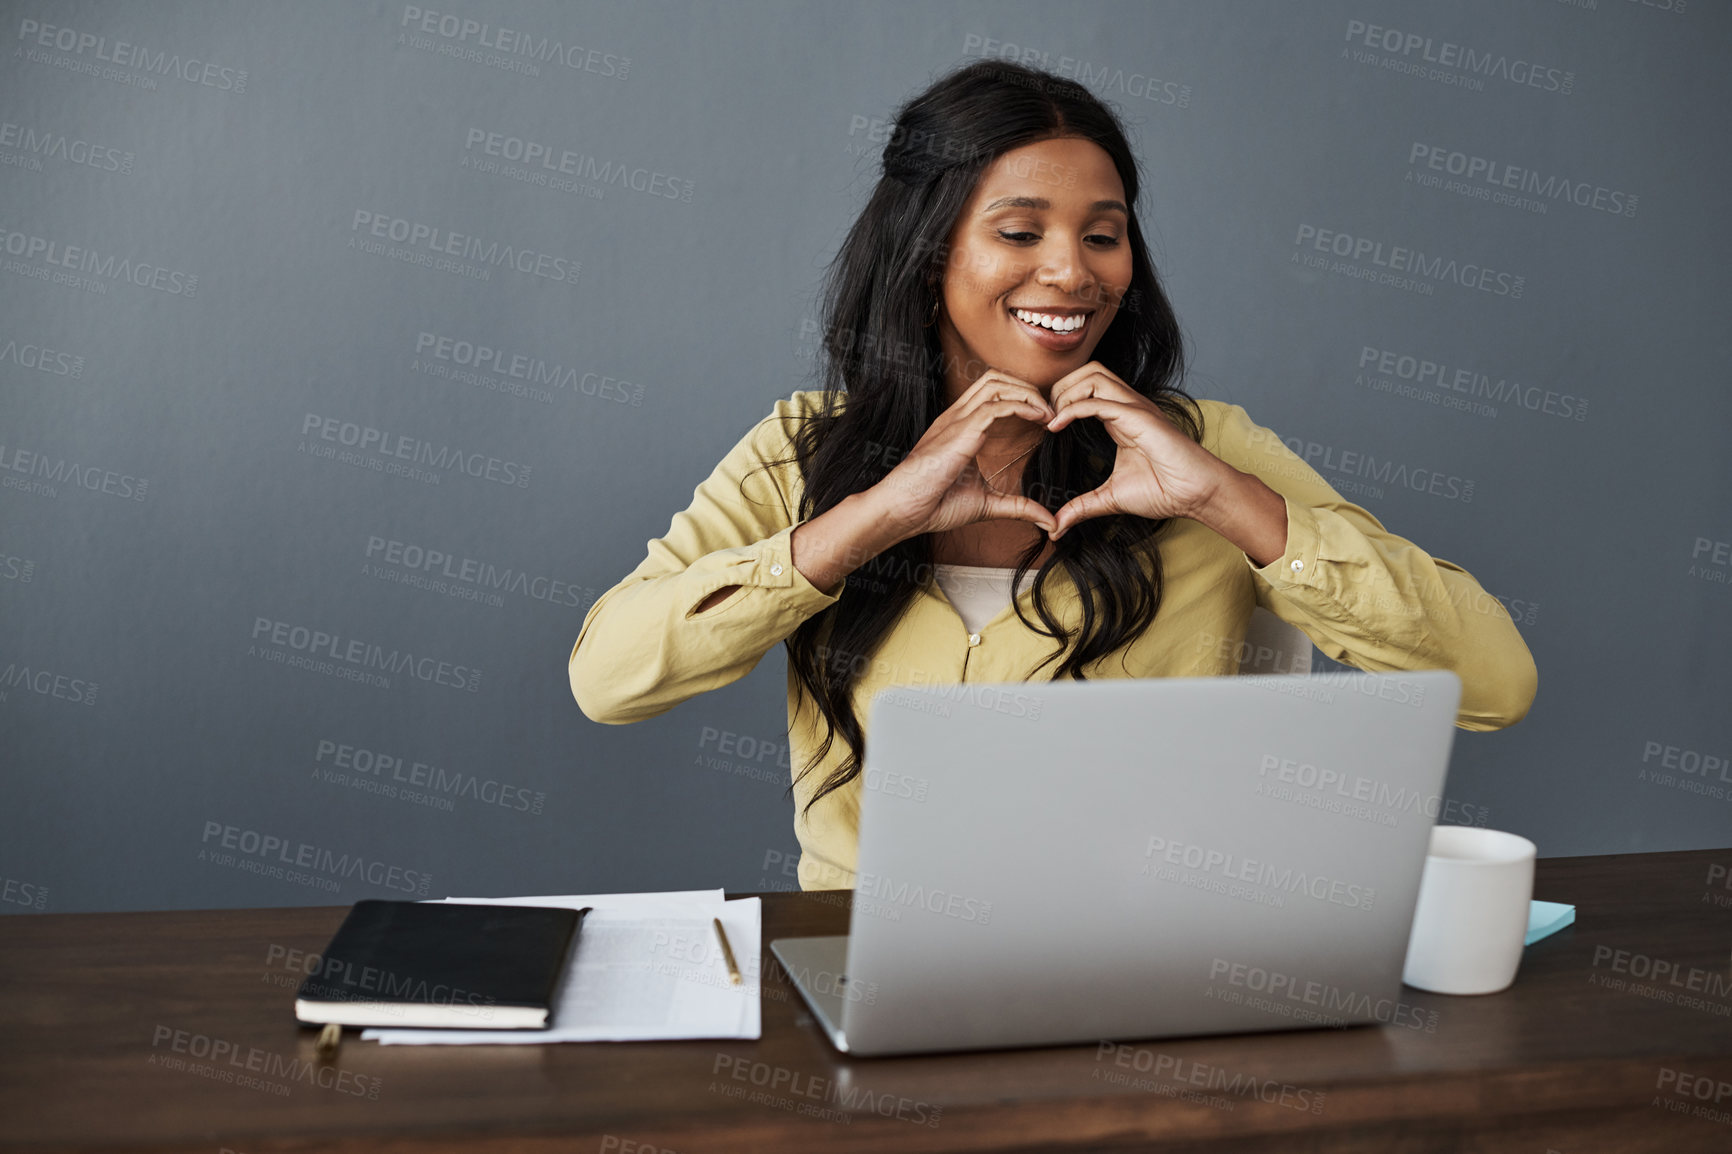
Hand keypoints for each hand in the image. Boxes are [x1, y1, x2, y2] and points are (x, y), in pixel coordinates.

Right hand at [866, 370, 1057, 542]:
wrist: (904, 510)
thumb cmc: (934, 506)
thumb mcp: (987, 505)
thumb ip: (1018, 507)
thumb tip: (1048, 521)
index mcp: (960, 428)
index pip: (992, 393)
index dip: (1021, 397)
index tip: (1044, 419)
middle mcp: (958, 417)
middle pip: (996, 378)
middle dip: (1027, 388)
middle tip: (1050, 413)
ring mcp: (958, 420)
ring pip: (997, 383)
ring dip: (1028, 393)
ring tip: (1048, 414)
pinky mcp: (961, 430)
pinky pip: (997, 405)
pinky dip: (1023, 406)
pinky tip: (1039, 419)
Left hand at [1043, 362, 1239, 539]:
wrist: (1196, 494)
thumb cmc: (1164, 491)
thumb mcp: (1111, 498)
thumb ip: (1082, 507)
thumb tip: (1056, 527)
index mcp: (1121, 417)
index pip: (1085, 386)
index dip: (1059, 399)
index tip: (1040, 425)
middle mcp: (1128, 405)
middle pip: (1087, 370)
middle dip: (1059, 388)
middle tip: (1043, 418)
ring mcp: (1135, 408)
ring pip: (1092, 375)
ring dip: (1064, 393)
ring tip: (1050, 421)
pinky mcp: (1139, 417)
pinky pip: (1098, 401)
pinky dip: (1072, 409)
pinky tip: (1055, 427)